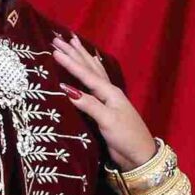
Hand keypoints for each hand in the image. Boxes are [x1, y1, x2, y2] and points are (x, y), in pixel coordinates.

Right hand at [51, 34, 156, 170]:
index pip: (85, 74)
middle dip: (74, 53)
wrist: (140, 155)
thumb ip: (88, 104)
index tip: (54, 50)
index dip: (70, 62)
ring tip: (74, 42)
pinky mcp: (106, 108)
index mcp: (109, 92)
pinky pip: (97, 81)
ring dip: (83, 57)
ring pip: (93, 72)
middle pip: (89, 67)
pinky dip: (93, 70)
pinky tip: (93, 63)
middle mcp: (109, 92)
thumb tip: (66, 89)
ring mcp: (108, 99)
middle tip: (59, 39)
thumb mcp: (107, 120)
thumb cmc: (125, 137)